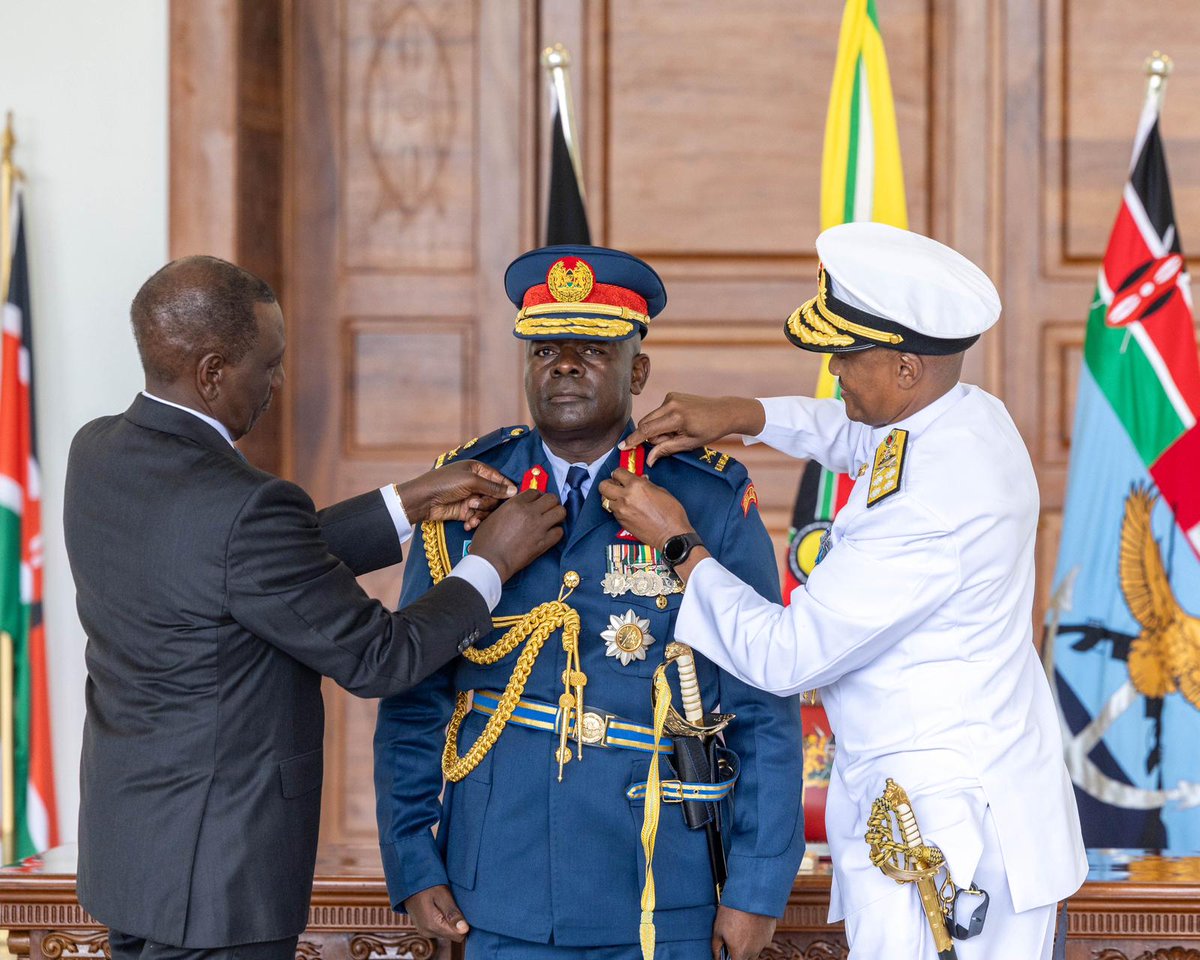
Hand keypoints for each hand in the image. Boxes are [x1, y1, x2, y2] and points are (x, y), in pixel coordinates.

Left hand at [397, 460, 517, 530]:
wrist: (423, 500)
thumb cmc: (445, 483)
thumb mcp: (471, 481)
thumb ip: (493, 487)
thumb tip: (514, 491)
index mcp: (478, 469)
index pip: (499, 479)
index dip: (506, 489)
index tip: (512, 498)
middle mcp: (476, 483)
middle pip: (495, 496)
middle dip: (488, 503)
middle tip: (476, 504)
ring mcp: (471, 498)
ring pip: (488, 508)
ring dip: (481, 514)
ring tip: (470, 516)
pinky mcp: (466, 511)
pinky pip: (478, 517)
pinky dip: (475, 521)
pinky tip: (468, 524)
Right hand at [403, 884, 469, 941]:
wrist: (408, 882)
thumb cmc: (427, 885)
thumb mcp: (442, 894)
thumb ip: (452, 913)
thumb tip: (465, 930)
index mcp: (433, 926)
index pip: (459, 936)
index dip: (465, 924)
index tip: (464, 910)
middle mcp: (428, 933)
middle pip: (453, 934)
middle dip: (458, 922)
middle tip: (455, 903)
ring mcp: (425, 932)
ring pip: (447, 932)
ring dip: (451, 921)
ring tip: (447, 904)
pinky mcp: (424, 928)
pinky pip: (440, 928)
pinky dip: (444, 920)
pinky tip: (442, 907)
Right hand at [468, 489, 565, 581]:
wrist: (490, 561)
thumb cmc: (486, 541)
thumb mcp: (493, 516)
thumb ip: (508, 508)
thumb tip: (518, 508)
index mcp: (515, 504)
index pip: (534, 492)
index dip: (536, 496)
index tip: (536, 502)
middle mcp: (530, 512)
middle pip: (552, 498)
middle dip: (550, 503)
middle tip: (546, 509)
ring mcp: (539, 527)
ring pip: (560, 512)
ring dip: (557, 515)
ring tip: (551, 520)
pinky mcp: (544, 542)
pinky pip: (560, 531)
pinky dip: (556, 532)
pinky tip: (549, 535)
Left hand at [596, 469, 691, 551]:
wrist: (671, 535)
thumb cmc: (671, 513)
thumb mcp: (662, 491)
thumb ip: (647, 484)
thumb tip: (641, 480)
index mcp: (637, 485)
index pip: (617, 472)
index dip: (619, 473)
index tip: (621, 476)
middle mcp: (625, 497)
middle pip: (603, 486)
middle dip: (608, 484)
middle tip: (616, 486)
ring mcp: (621, 510)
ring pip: (605, 500)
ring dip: (611, 497)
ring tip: (620, 498)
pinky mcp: (621, 522)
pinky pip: (612, 511)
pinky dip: (616, 508)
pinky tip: (626, 509)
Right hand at [621, 393, 765, 466]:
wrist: (723, 412)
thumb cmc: (709, 430)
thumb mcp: (688, 444)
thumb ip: (666, 450)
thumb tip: (648, 459)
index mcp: (676, 417)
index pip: (647, 430)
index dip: (634, 440)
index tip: (622, 447)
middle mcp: (670, 404)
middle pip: (646, 423)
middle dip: (651, 436)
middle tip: (669, 442)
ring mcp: (670, 397)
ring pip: (651, 418)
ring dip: (658, 429)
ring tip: (677, 432)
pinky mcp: (671, 395)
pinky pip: (658, 412)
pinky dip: (663, 421)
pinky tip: (678, 424)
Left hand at [711, 905, 776, 959]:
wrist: (752, 894)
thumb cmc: (732, 911)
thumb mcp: (718, 929)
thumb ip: (716, 948)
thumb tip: (716, 957)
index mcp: (740, 952)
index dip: (729, 959)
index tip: (726, 952)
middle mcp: (754, 951)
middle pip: (745, 958)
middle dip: (739, 952)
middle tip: (733, 938)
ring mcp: (763, 943)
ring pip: (755, 950)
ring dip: (748, 944)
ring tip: (741, 927)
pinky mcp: (770, 933)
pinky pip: (762, 939)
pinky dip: (756, 935)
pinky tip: (750, 923)